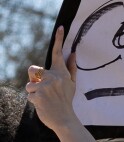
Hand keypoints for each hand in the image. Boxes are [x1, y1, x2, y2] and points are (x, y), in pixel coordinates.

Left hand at [25, 26, 91, 140]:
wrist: (63, 117)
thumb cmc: (66, 100)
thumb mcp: (72, 83)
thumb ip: (71, 68)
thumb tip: (73, 53)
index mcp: (61, 72)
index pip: (58, 53)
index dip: (59, 39)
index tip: (60, 27)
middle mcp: (53, 77)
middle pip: (33, 70)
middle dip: (34, 79)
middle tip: (42, 88)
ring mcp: (45, 86)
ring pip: (29, 84)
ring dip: (33, 91)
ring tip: (43, 98)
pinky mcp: (37, 95)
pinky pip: (29, 94)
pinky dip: (33, 100)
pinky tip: (42, 104)